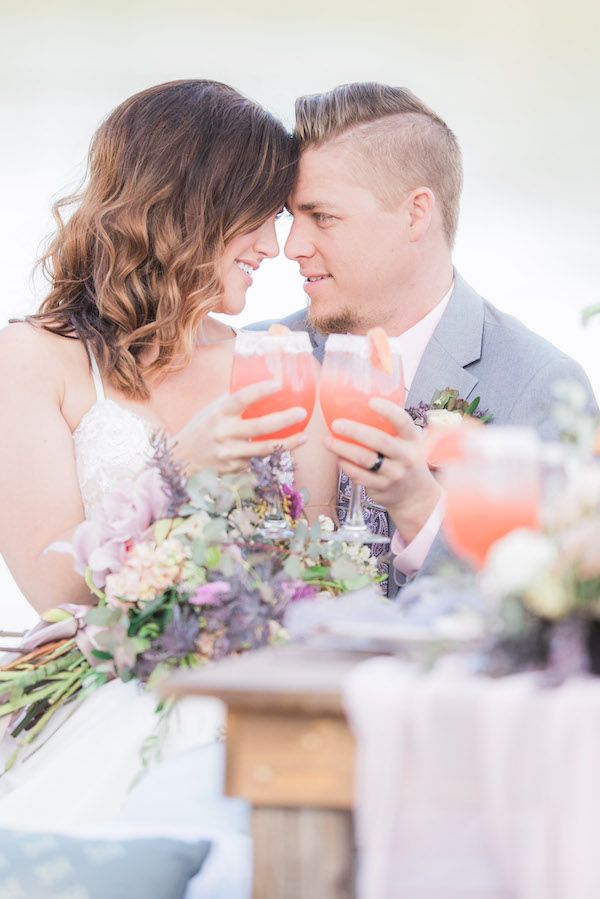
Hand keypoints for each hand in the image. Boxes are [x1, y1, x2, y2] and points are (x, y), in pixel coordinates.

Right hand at [172, 380, 307, 473]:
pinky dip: (271, 453)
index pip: (241, 398)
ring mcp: (229, 453)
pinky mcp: (234, 468)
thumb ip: (232, 403)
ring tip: (305, 437)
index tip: (278, 383)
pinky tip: (283, 448)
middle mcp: (223, 433)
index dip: (260, 390)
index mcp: (218, 413)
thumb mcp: (211, 410)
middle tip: (302, 412)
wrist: (181, 460)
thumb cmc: (201, 429)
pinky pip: (257, 459)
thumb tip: (262, 389)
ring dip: (288, 443)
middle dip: (284, 420)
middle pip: (259, 427)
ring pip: (264, 449)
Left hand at [324, 397, 441, 542]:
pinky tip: (338, 458)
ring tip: (327, 441)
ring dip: (342, 449)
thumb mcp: (409, 443)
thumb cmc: (406, 461)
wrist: (416, 495)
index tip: (371, 402)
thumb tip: (361, 407)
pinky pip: (358, 475)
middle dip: (354, 431)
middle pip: (378, 440)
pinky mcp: (381, 488)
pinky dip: (345, 466)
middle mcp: (406, 457)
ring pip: (364, 459)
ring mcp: (394, 474)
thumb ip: (392, 429)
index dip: (388, 411)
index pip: (403, 422)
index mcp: (412, 440)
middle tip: (336, 424)